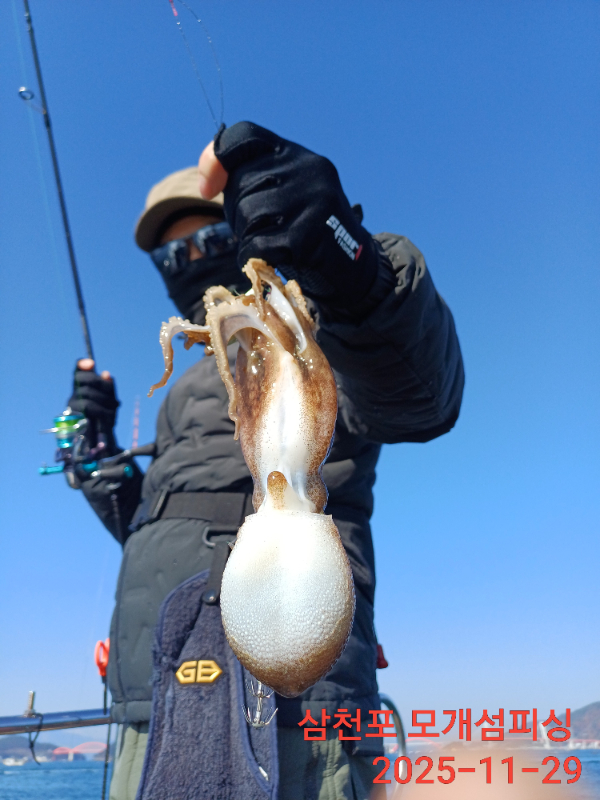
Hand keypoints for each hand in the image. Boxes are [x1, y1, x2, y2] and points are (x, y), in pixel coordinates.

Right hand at [68, 359, 119, 431]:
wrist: (102, 443)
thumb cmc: (106, 419)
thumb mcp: (111, 401)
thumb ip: (109, 388)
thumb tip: (106, 374)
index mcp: (83, 389)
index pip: (77, 372)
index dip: (81, 365)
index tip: (92, 363)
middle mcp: (74, 396)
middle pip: (81, 379)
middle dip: (100, 384)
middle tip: (113, 397)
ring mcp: (71, 407)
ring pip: (86, 394)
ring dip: (105, 401)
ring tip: (114, 410)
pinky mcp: (72, 418)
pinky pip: (88, 408)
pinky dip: (102, 411)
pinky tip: (109, 418)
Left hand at [198, 122, 379, 310]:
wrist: (355, 267)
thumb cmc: (309, 231)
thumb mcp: (288, 193)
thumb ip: (255, 179)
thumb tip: (209, 180)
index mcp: (297, 155)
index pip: (243, 136)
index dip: (216, 159)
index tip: (207, 188)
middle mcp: (308, 169)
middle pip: (240, 186)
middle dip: (237, 215)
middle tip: (263, 230)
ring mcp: (312, 200)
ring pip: (247, 216)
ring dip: (248, 238)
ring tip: (272, 244)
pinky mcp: (310, 234)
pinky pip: (258, 244)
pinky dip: (255, 258)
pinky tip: (272, 260)